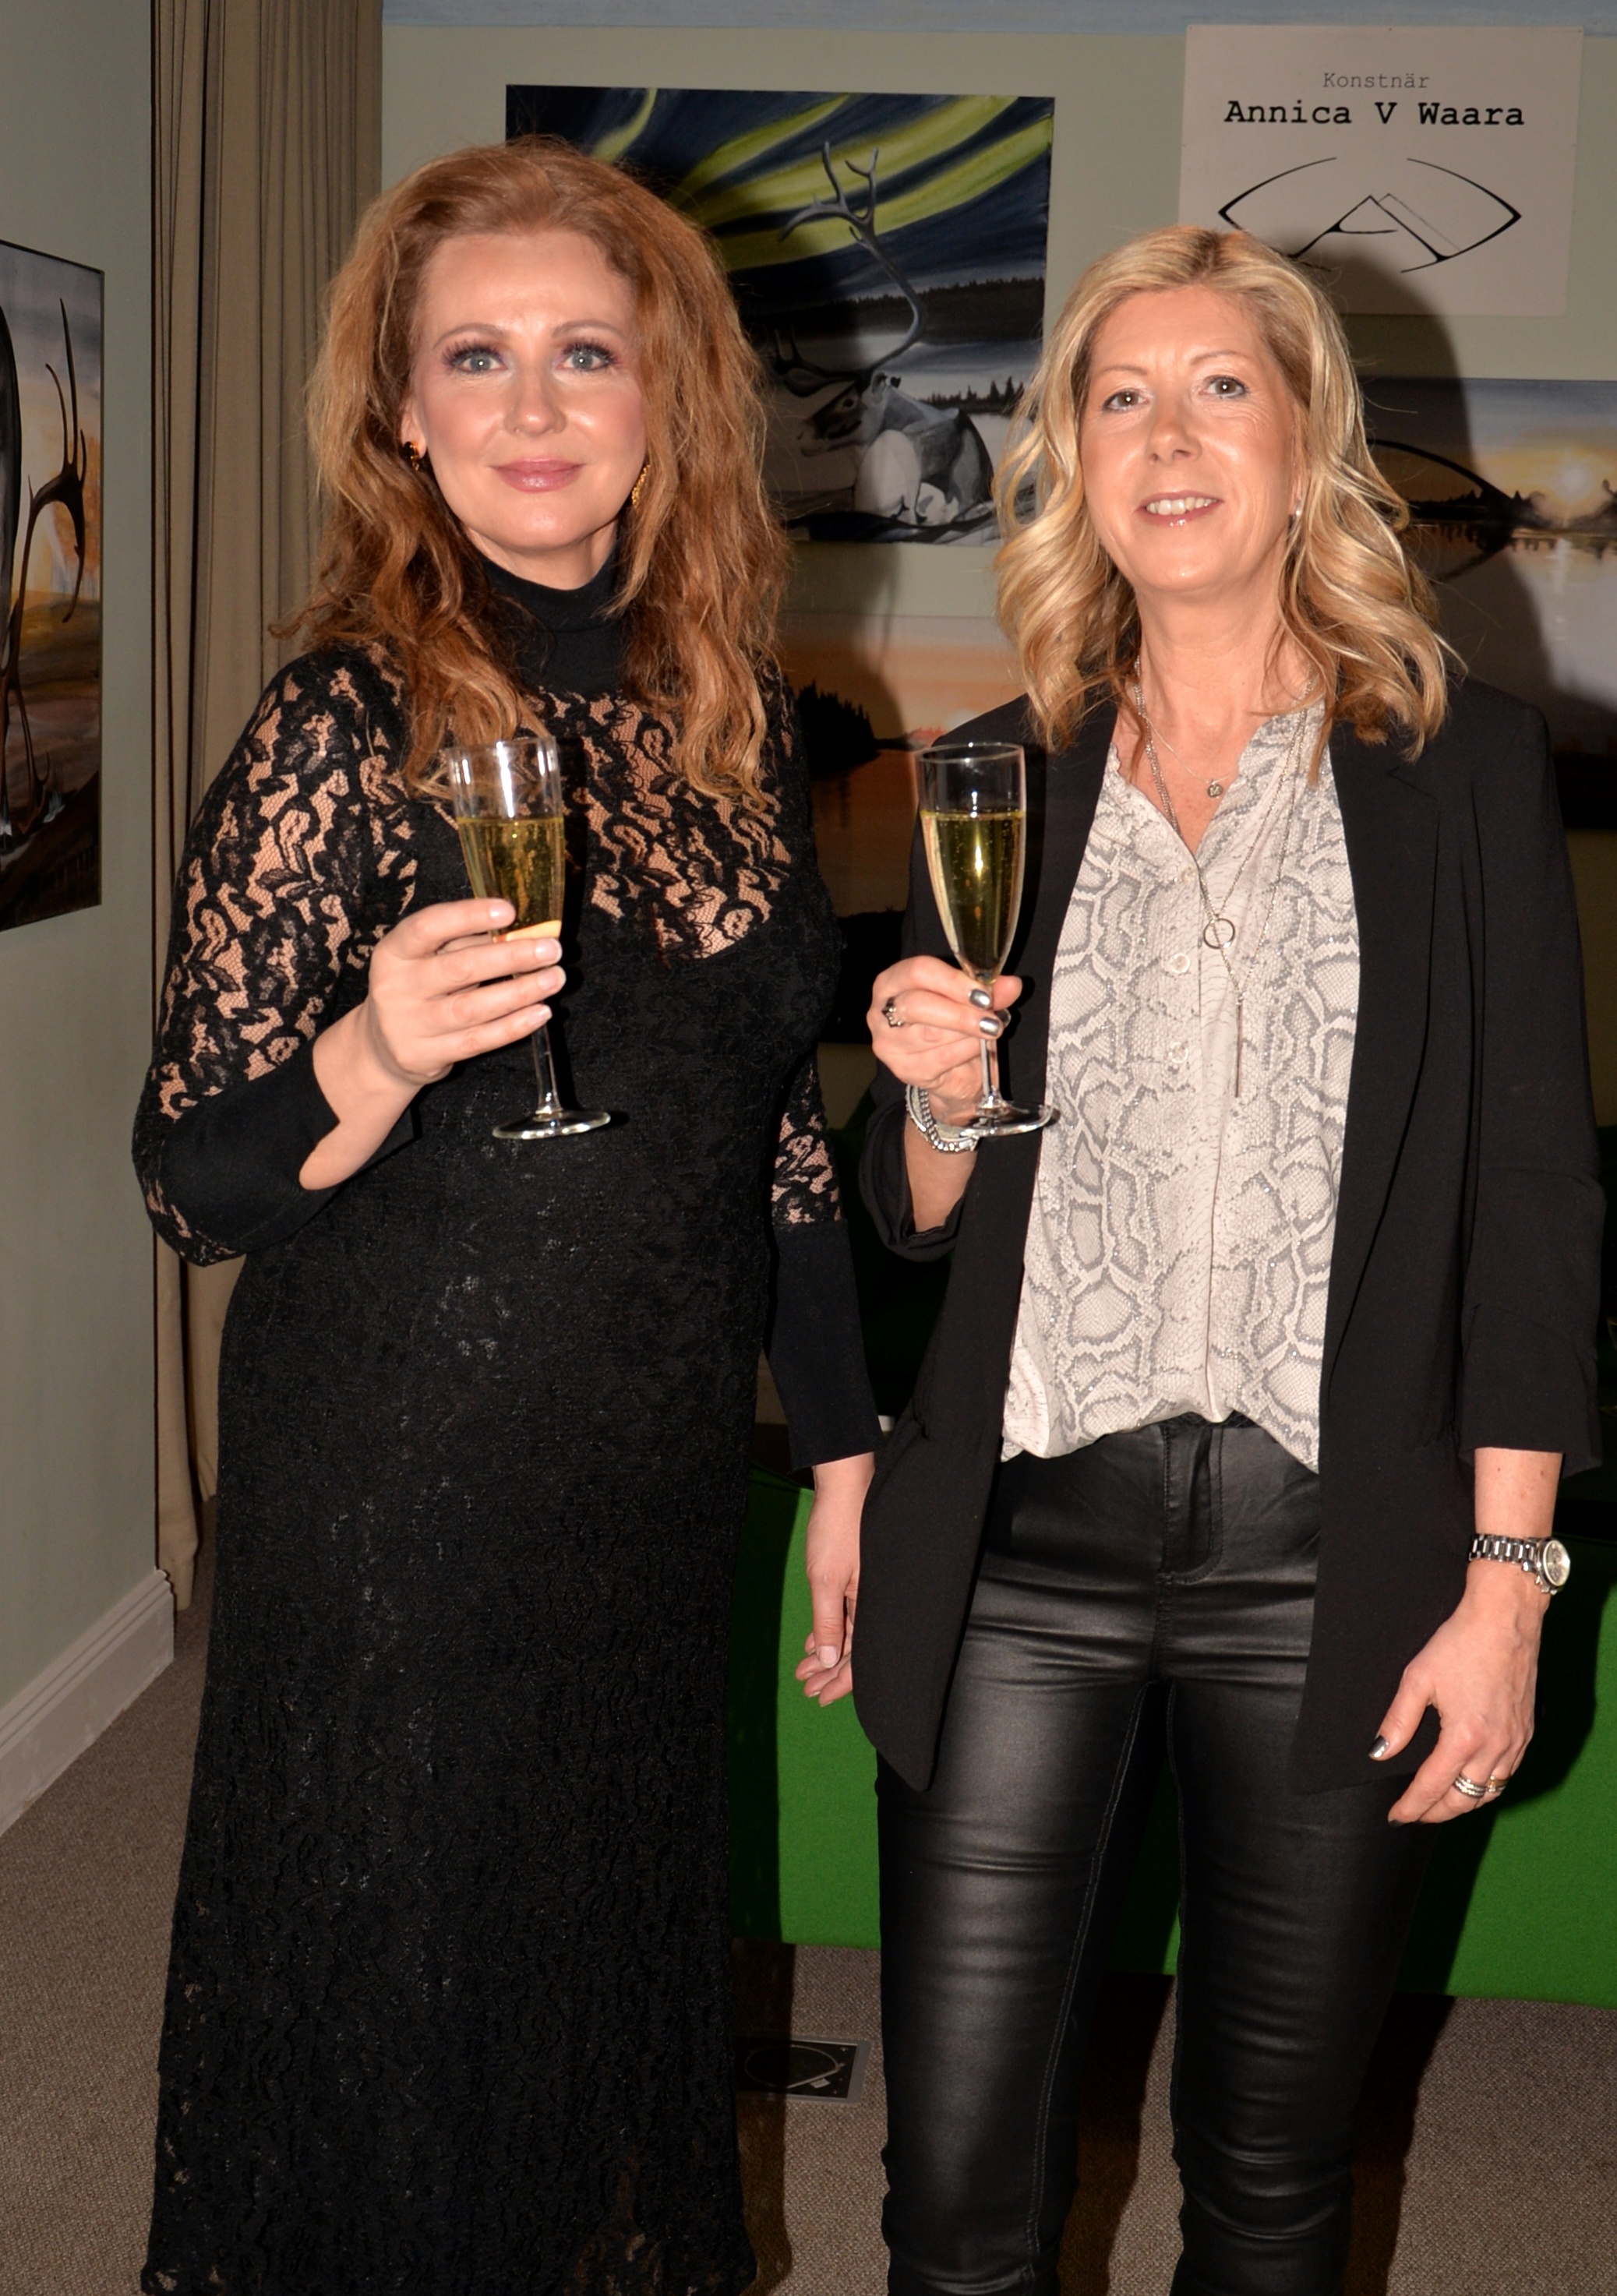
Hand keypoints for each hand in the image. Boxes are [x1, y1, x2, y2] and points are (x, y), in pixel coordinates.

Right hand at [358, 898, 562, 1087]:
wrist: (383, 1050)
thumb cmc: (418, 990)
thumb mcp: (429, 960)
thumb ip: (466, 942)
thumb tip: (521, 929)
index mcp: (394, 952)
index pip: (427, 927)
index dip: (467, 916)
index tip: (509, 911)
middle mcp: (395, 987)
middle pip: (459, 968)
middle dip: (511, 957)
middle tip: (552, 949)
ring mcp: (408, 1025)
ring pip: (472, 1008)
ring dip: (519, 992)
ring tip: (554, 978)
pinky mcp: (425, 1056)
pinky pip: (477, 1040)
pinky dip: (513, 1027)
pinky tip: (541, 1012)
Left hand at [794, 1452, 873, 1706]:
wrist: (846, 1484)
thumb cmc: (837, 1528)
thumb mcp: (825, 1579)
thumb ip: (828, 1622)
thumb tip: (830, 1662)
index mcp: (873, 1604)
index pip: (861, 1658)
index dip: (841, 1683)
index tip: (819, 1698)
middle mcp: (874, 1601)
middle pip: (856, 1649)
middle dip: (830, 1672)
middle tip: (807, 1689)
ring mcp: (867, 1589)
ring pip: (849, 1633)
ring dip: (827, 1652)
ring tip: (804, 1670)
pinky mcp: (859, 1577)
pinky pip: (847, 1613)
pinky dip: (829, 1629)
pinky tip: (814, 1641)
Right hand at [868, 955, 1020, 1128]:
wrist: (956, 1073)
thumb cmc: (957, 1027)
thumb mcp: (974, 1002)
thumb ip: (990, 992)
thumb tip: (1012, 985)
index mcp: (893, 981)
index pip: (917, 971)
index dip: (952, 981)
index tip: (983, 993)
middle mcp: (881, 1011)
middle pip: (918, 1004)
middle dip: (960, 1011)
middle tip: (992, 1018)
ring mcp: (888, 1043)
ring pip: (931, 1033)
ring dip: (967, 1032)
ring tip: (990, 1031)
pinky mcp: (903, 1070)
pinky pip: (940, 1058)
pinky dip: (966, 1051)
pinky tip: (978, 1049)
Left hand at [1373, 1559, 1547, 1822]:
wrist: (1505, 1618)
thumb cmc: (1460, 1643)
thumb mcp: (1418, 1678)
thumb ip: (1397, 1721)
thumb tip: (1379, 1753)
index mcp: (1464, 1738)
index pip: (1433, 1787)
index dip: (1411, 1806)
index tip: (1395, 1816)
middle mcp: (1494, 1747)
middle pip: (1464, 1799)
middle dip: (1436, 1813)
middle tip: (1414, 1815)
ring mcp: (1515, 1741)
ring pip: (1490, 1792)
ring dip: (1463, 1803)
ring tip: (1439, 1805)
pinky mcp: (1526, 1732)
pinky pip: (1508, 1774)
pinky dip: (1488, 1787)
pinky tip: (1474, 1782)